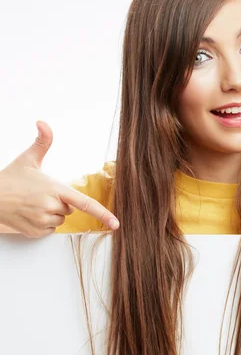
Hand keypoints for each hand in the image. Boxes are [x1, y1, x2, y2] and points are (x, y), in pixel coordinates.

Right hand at [0, 121, 119, 237]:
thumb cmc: (10, 179)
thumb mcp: (28, 159)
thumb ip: (42, 142)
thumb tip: (43, 122)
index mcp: (55, 188)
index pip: (85, 203)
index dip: (102, 213)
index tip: (115, 222)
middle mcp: (51, 206)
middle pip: (71, 209)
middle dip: (61, 202)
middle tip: (41, 194)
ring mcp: (43, 221)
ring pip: (61, 220)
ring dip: (52, 214)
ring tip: (34, 204)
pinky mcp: (36, 232)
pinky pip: (50, 229)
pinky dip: (43, 223)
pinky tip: (31, 214)